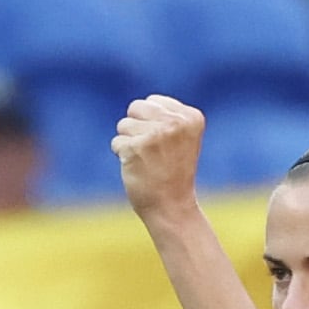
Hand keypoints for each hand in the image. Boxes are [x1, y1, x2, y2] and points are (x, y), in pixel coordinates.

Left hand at [112, 95, 207, 215]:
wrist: (172, 207)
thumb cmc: (174, 172)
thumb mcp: (182, 138)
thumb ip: (167, 116)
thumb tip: (139, 105)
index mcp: (191, 117)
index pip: (153, 101)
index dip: (152, 123)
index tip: (166, 145)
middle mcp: (175, 123)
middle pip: (136, 108)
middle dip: (137, 128)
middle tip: (152, 152)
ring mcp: (155, 135)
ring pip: (124, 124)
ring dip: (129, 143)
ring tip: (146, 161)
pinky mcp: (136, 147)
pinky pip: (117, 142)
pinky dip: (122, 156)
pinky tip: (138, 168)